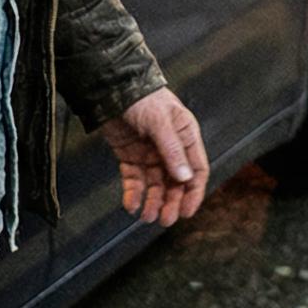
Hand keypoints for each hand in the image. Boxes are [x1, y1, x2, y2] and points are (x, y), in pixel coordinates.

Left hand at [98, 88, 208, 226]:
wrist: (111, 87)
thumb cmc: (142, 98)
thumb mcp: (160, 122)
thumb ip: (173, 150)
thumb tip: (185, 179)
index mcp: (185, 136)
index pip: (196, 170)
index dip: (193, 193)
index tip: (187, 211)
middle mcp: (170, 148)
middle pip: (175, 182)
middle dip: (171, 202)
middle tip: (165, 220)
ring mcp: (150, 153)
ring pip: (155, 185)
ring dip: (153, 202)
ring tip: (147, 217)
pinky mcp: (130, 156)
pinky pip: (135, 180)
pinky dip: (134, 193)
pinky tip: (131, 205)